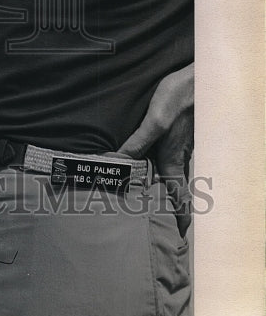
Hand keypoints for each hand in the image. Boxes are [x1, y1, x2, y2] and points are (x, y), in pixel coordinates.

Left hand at [118, 63, 193, 234]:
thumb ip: (138, 142)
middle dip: (174, 206)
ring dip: (170, 187)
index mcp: (173, 158)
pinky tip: (156, 164)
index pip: (179, 195)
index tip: (182, 235)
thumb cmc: (177, 99)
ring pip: (176, 172)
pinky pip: (174, 158)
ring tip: (158, 199)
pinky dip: (168, 168)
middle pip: (177, 187)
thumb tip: (118, 162)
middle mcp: (179, 156)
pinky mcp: (181, 134)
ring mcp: (182, 146)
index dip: (181, 216)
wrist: (198, 80)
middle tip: (170, 225)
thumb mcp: (154, 121)